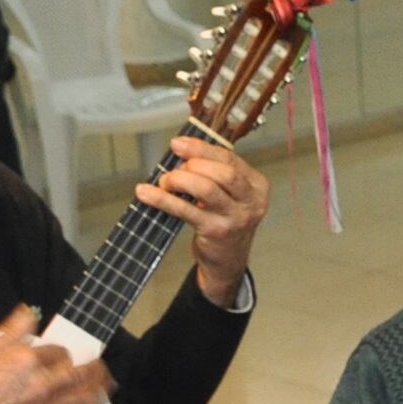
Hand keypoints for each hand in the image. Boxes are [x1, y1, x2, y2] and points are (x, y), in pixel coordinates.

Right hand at [0, 306, 112, 403]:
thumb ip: (10, 330)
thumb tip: (28, 312)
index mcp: (28, 360)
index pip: (59, 351)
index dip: (61, 352)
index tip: (60, 354)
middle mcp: (45, 384)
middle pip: (84, 372)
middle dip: (95, 367)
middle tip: (99, 365)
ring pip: (89, 398)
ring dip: (101, 391)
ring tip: (106, 386)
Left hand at [137, 134, 270, 305]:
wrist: (228, 260)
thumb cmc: (225, 219)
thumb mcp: (229, 194)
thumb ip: (214, 172)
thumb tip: (180, 152)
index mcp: (256, 185)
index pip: (230, 158)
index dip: (201, 148)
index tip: (178, 144)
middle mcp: (251, 202)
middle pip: (224, 173)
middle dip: (194, 164)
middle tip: (175, 169)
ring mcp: (236, 218)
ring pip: (206, 189)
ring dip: (180, 180)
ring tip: (165, 181)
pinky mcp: (216, 232)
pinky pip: (186, 210)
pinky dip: (163, 199)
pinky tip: (145, 193)